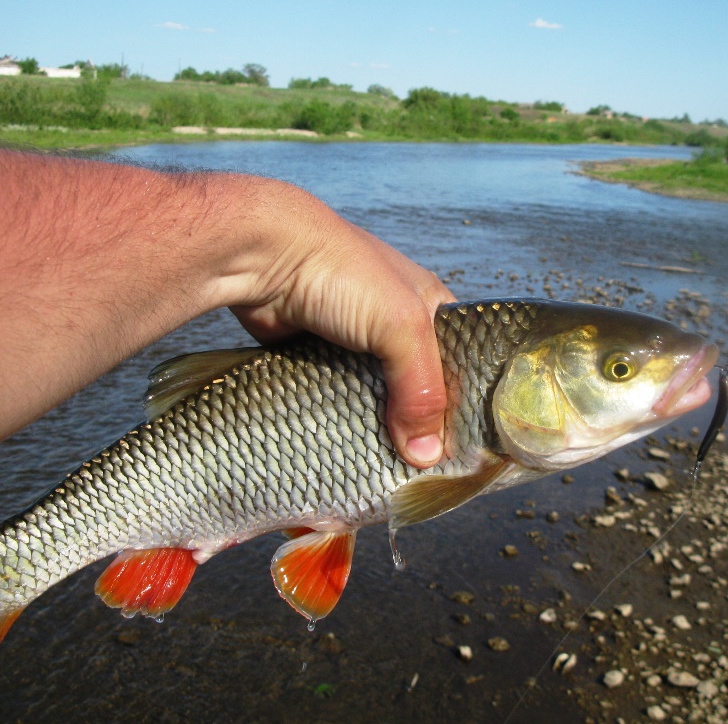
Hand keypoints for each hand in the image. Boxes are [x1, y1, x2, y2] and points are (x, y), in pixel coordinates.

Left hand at [224, 205, 454, 469]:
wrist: (264, 256)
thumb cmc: (343, 274)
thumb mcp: (401, 327)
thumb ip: (421, 390)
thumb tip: (427, 456)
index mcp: (429, 308)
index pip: (460, 365)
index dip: (463, 404)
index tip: (462, 450)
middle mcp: (395, 327)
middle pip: (417, 388)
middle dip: (417, 424)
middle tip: (420, 469)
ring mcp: (354, 344)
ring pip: (376, 398)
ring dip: (376, 427)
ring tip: (384, 468)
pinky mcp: (318, 359)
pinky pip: (337, 398)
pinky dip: (340, 418)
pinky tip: (345, 446)